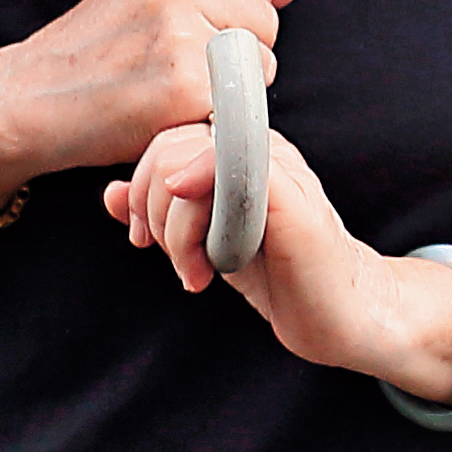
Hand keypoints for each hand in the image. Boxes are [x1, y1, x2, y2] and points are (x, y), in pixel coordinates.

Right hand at [0, 0, 294, 190]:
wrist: (29, 101)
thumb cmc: (87, 53)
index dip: (243, 6)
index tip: (211, 28)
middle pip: (266, 20)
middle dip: (239, 50)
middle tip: (181, 67)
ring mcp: (183, 34)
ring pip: (260, 64)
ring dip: (231, 87)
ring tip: (174, 89)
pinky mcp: (186, 86)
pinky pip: (240, 104)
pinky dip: (215, 118)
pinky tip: (172, 113)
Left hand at [105, 117, 451, 401]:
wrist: (341, 312)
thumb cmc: (279, 274)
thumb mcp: (205, 239)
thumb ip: (164, 213)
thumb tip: (111, 195)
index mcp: (237, 150)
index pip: (164, 139)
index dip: (140, 187)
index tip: (143, 237)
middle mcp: (258, 147)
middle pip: (167, 147)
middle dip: (151, 212)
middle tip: (172, 258)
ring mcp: (277, 167)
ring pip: (188, 165)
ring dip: (176, 233)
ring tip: (196, 273)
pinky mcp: (290, 196)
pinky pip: (230, 176)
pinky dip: (202, 222)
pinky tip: (212, 265)